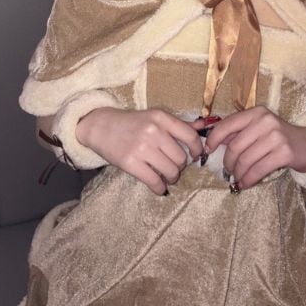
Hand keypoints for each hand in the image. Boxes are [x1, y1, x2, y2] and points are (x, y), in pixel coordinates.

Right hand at [75, 108, 204, 195]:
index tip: (194, 157)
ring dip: (171, 178)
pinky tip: (158, 186)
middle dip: (180, 166)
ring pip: (171, 171)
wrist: (101, 126)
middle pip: (181, 158)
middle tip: (172, 166)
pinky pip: (154, 182)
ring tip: (166, 176)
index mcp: (161, 118)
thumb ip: (178, 125)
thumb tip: (204, 126)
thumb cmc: (131, 123)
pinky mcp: (130, 162)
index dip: (197, 150)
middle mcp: (153, 131)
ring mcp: (141, 147)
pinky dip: (159, 188)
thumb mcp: (154, 118)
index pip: (190, 136)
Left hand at [204, 105, 305, 190]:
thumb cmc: (279, 138)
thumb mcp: (259, 129)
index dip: (213, 139)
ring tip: (237, 179)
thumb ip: (239, 132)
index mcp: (256, 113)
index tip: (208, 151)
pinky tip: (246, 183)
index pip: (227, 124)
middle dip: (228, 162)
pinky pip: (258, 169)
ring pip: (245, 160)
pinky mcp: (284, 152)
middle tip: (228, 171)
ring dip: (238, 173)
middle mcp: (266, 121)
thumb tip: (212, 142)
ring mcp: (276, 136)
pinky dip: (248, 179)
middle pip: (235, 146)